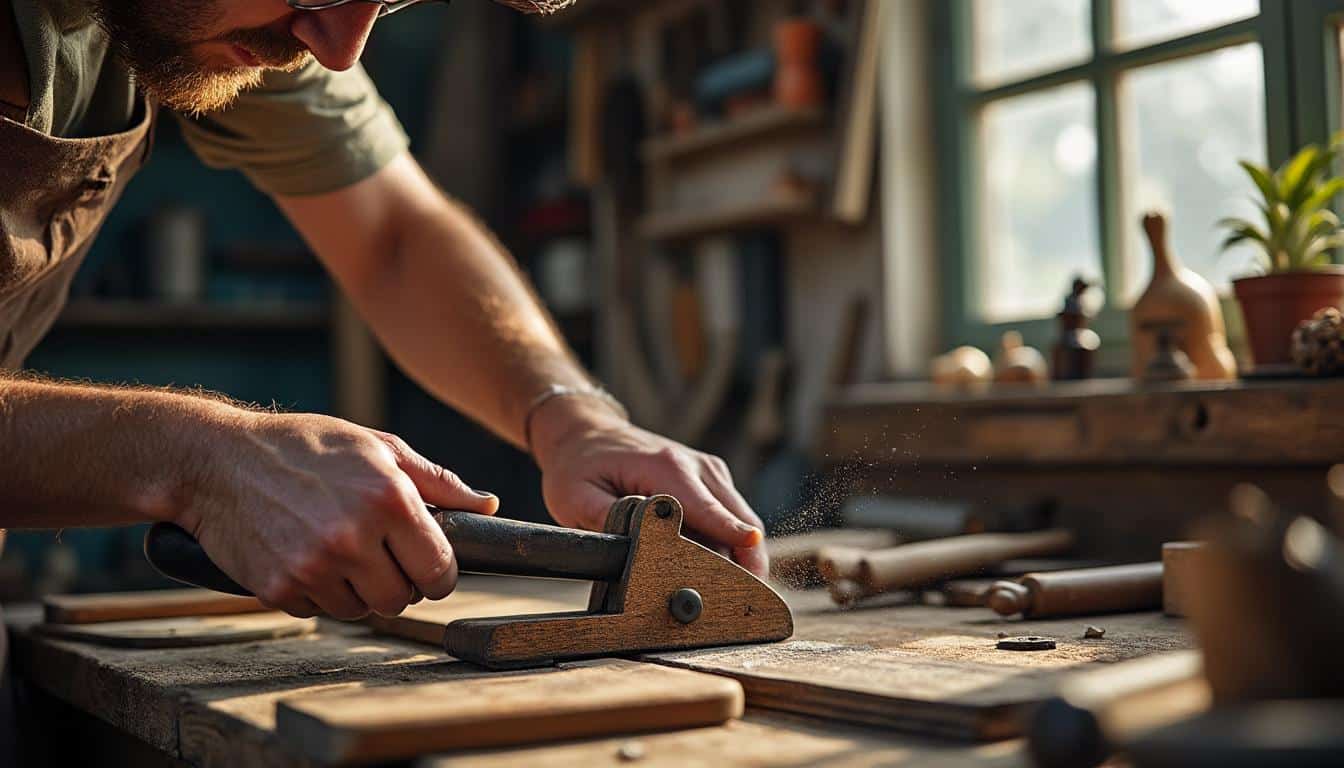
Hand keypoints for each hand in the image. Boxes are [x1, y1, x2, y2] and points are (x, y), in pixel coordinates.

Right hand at [178, 412, 497, 619]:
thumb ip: (438, 482)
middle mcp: (354, 536)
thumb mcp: (378, 447)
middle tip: (378, 552)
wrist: (217, 461)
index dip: (437, 571)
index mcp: (389, 499)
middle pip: (403, 598)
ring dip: (357, 589)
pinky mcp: (280, 588)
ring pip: (362, 611)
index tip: (425, 562)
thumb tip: (488, 505)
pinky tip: (305, 553)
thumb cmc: (305, 446)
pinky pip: (320, 611)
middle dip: (398, 581)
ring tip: (338, 547)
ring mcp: (314, 567)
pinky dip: (319, 592)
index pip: (440, 570)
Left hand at [529, 397, 767, 577]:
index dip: (733, 540)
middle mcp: (696, 466)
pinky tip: (720, 570)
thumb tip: (637, 548)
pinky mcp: (712, 479)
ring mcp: (709, 470)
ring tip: (732, 595)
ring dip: (744, 556)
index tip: (754, 569)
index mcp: (666, 468)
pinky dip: (734, 543)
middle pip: (740, 520)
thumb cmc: (580, 466)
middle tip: (739, 605)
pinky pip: (734, 515)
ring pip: (744, 520)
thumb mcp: (575, 496)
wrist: (587, 433)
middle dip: (747, 563)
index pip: (710, 511)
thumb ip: (607, 521)